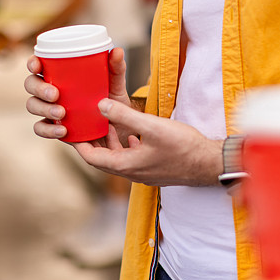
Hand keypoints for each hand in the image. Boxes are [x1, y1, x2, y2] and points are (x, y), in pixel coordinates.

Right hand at [24, 47, 133, 144]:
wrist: (119, 127)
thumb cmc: (112, 100)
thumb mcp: (115, 84)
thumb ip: (116, 69)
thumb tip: (117, 51)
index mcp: (60, 73)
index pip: (39, 64)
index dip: (33, 62)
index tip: (37, 66)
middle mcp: (50, 89)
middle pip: (31, 84)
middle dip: (39, 88)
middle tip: (55, 94)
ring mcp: (49, 108)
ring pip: (32, 105)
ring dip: (44, 108)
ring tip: (61, 113)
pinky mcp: (53, 127)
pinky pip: (40, 128)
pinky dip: (48, 130)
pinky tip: (62, 130)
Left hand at [72, 98, 222, 186]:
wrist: (209, 164)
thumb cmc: (183, 146)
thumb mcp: (151, 126)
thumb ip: (125, 115)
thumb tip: (100, 105)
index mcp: (126, 165)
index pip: (91, 157)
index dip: (78, 143)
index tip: (71, 130)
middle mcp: (132, 173)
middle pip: (102, 159)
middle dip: (92, 142)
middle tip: (85, 124)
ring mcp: (143, 173)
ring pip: (118, 159)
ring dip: (110, 143)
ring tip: (106, 124)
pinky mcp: (154, 169)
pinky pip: (131, 159)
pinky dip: (125, 146)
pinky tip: (132, 135)